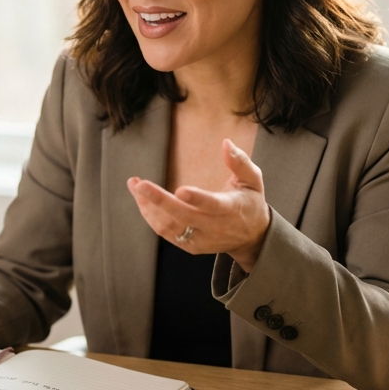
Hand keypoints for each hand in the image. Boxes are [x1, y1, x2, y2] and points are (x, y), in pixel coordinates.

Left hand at [127, 139, 271, 272]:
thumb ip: (240, 162)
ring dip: (149, 208)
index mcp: (230, 209)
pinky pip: (166, 233)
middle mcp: (214, 227)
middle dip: (159, 201)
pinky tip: (141, 200)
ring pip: (170, 227)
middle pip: (183, 217)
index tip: (180, 190)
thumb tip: (225, 142)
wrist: (251, 238)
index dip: (197, 199)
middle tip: (139, 184)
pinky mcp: (191, 246)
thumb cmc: (250, 202)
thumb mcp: (253, 180)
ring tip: (135, 186)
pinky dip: (151, 217)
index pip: (212, 205)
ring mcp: (201, 239)